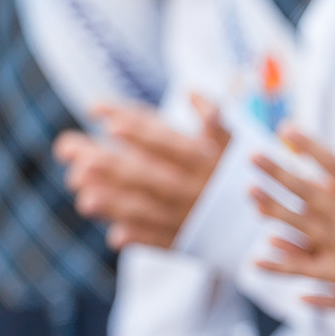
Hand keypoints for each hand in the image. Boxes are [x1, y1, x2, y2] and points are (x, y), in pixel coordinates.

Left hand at [56, 98, 229, 249]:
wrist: (261, 222)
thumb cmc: (238, 171)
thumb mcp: (236, 141)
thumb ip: (213, 117)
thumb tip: (191, 93)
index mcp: (205, 160)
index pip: (167, 142)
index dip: (138, 130)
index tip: (104, 117)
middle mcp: (195, 190)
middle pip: (148, 176)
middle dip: (111, 165)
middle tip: (73, 152)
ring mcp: (190, 218)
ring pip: (149, 210)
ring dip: (114, 204)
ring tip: (82, 197)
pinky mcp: (188, 241)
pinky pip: (161, 242)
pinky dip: (139, 239)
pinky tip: (114, 235)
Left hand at [252, 114, 334, 304]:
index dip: (309, 147)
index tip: (286, 130)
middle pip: (308, 194)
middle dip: (278, 174)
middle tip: (252, 157)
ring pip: (300, 228)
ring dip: (274, 210)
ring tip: (252, 194)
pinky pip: (305, 271)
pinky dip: (282, 266)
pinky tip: (261, 257)